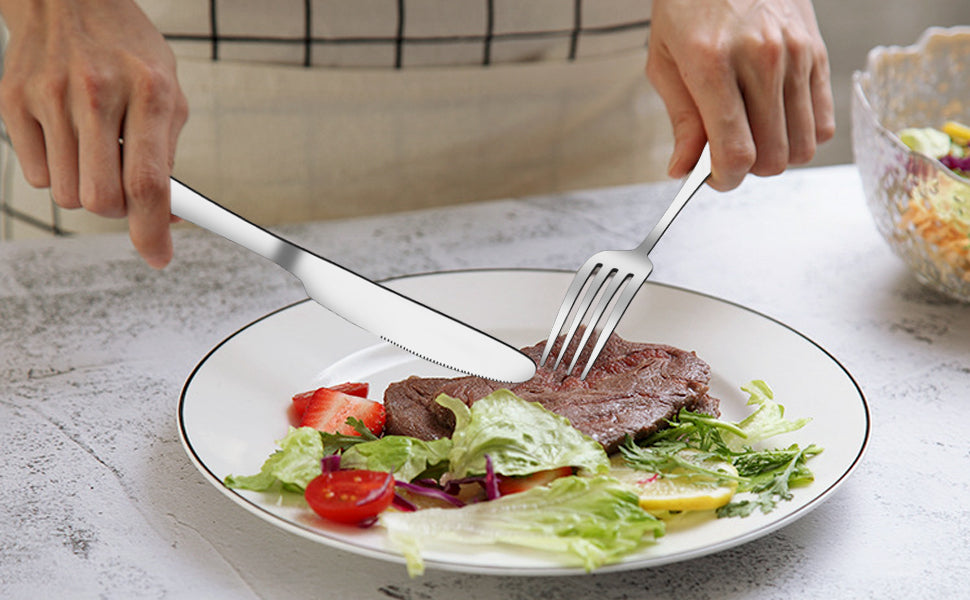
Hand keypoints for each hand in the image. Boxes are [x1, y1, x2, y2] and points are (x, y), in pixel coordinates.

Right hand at [0, 0, 187, 267]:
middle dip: (118, 212)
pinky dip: (57, 171)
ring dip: (86, 190)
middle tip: (125, 194)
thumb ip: (168, 155)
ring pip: (67, 195)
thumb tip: (169, 215)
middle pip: (102, 199)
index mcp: (150, 92)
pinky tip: (68, 138)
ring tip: (96, 154)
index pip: (149, 182)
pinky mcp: (14, 102)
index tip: (159, 255)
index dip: (153, 229)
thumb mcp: (168, 92)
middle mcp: (98, 93)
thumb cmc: (126, 52)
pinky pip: (38, 175)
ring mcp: (50, 96)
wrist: (67, 0)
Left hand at [646, 0, 834, 189]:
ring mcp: (796, 54)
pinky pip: (823, 121)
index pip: (735, 151)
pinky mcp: (817, 51)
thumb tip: (684, 169)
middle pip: (774, 156)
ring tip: (753, 135)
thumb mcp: (664, 59)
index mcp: (712, 63)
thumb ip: (680, 120)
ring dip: (777, 154)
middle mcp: (760, 59)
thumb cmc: (688, 4)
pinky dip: (801, 134)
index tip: (714, 178)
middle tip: (729, 154)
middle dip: (749, 169)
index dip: (724, 179)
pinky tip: (775, 120)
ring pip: (803, 145)